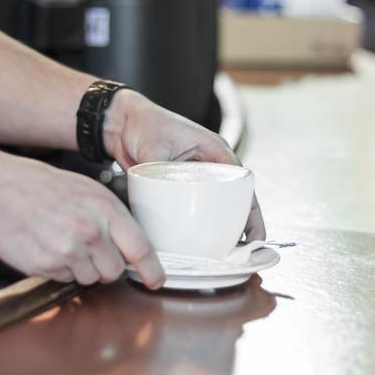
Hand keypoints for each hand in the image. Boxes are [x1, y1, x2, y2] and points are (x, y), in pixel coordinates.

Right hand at [0, 150, 165, 287]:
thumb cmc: (42, 187)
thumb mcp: (87, 191)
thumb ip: (112, 218)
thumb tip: (132, 247)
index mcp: (106, 209)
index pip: (141, 249)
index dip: (151, 270)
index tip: (156, 280)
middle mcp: (91, 231)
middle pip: (114, 271)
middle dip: (105, 266)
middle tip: (86, 247)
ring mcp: (68, 250)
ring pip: (90, 279)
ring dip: (80, 268)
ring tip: (61, 241)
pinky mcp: (46, 265)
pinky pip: (64, 279)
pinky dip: (58, 269)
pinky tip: (46, 245)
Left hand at [103, 90, 265, 240]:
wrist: (121, 123)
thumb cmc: (143, 123)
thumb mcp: (155, 148)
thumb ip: (162, 171)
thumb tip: (165, 197)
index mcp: (214, 150)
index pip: (242, 183)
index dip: (250, 210)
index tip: (253, 233)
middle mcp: (209, 163)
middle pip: (234, 198)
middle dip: (240, 224)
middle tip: (240, 250)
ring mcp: (195, 176)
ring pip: (216, 205)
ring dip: (220, 226)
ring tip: (222, 251)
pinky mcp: (179, 185)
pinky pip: (194, 206)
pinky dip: (198, 222)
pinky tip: (196, 239)